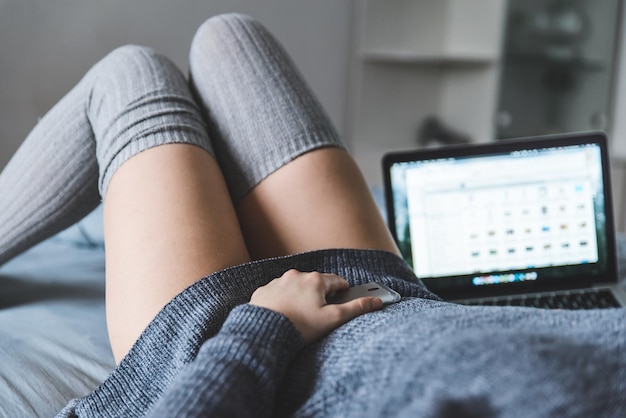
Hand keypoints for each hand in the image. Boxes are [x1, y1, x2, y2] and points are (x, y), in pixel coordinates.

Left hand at [249, 270, 382, 343]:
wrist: (264, 331)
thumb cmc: (300, 326)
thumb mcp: (332, 319)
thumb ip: (356, 308)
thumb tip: (377, 302)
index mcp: (315, 280)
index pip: (336, 281)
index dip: (343, 290)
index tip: (344, 297)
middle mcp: (296, 276)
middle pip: (315, 282)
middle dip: (321, 294)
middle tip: (322, 312)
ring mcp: (278, 282)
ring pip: (296, 286)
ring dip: (301, 296)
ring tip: (302, 316)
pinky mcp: (264, 291)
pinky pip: (278, 293)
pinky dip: (283, 300)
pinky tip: (284, 314)